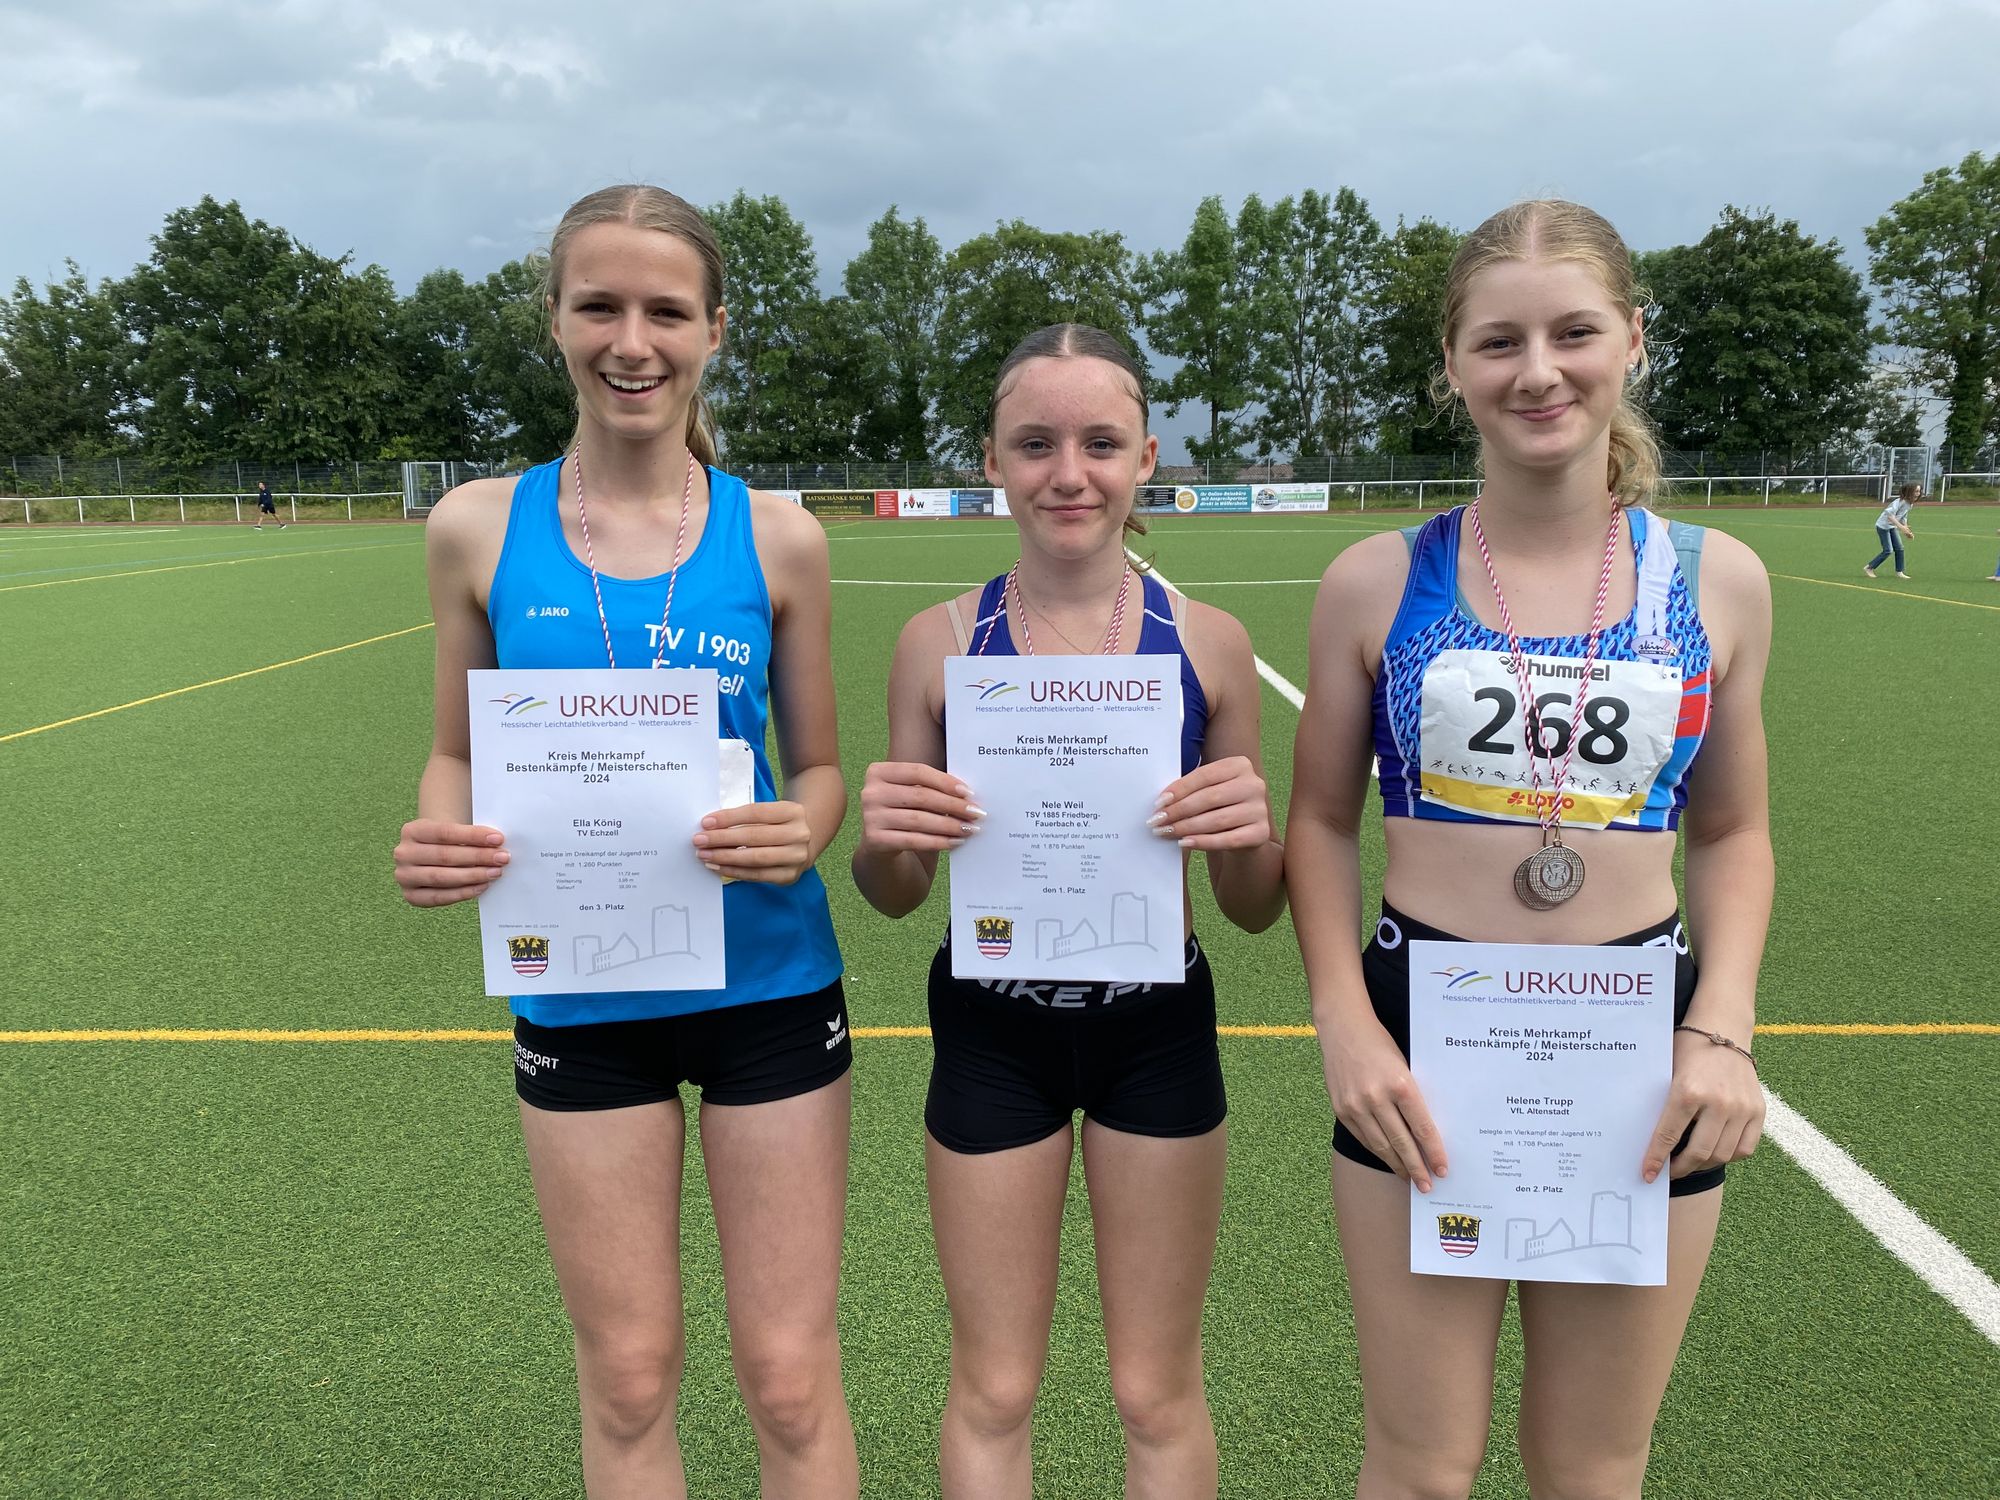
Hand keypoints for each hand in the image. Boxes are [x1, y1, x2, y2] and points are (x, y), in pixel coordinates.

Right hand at [394, 819, 507, 907]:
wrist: (428, 853)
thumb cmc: (447, 841)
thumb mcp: (452, 830)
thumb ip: (470, 836)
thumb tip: (498, 846)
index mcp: (411, 830)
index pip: (445, 832)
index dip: (473, 836)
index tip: (498, 839)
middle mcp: (403, 853)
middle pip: (444, 856)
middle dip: (477, 857)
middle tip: (502, 858)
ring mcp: (404, 876)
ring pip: (441, 878)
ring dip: (473, 876)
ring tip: (495, 872)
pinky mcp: (411, 896)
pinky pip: (439, 897)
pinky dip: (463, 893)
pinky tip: (481, 886)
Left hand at [693, 801, 816, 884]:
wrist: (805, 840)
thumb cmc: (777, 823)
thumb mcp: (770, 812)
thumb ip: (745, 816)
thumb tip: (711, 826)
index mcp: (793, 811)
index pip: (756, 813)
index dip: (729, 818)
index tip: (706, 822)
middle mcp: (799, 834)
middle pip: (754, 836)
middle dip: (722, 839)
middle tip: (699, 840)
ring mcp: (797, 857)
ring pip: (755, 858)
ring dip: (725, 857)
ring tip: (705, 855)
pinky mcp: (790, 876)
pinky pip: (757, 875)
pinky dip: (735, 871)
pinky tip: (719, 867)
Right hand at [858, 761, 980, 854]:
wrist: (880, 843)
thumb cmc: (903, 811)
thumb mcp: (910, 793)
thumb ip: (931, 787)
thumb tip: (968, 795)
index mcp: (878, 772)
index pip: (918, 771)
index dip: (945, 781)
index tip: (968, 792)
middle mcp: (870, 792)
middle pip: (921, 796)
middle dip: (953, 805)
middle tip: (976, 813)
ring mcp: (870, 817)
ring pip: (919, 819)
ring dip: (949, 825)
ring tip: (969, 828)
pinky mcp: (874, 840)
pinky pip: (913, 840)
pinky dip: (938, 841)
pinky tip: (955, 841)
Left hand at [1148, 756, 1271, 849]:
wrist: (1245, 831)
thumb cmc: (1220, 805)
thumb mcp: (1210, 789)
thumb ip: (1191, 789)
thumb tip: (1161, 803)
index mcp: (1240, 765)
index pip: (1204, 775)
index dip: (1179, 789)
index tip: (1158, 803)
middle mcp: (1254, 784)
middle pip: (1210, 798)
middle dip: (1179, 810)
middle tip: (1157, 821)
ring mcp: (1260, 809)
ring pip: (1217, 820)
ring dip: (1187, 827)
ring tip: (1166, 833)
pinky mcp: (1261, 832)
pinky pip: (1228, 839)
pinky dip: (1203, 842)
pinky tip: (1185, 843)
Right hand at [1320, 1016, 1447, 1192]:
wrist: (1343, 1028)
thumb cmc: (1380, 1044)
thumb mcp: (1405, 1067)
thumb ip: (1412, 1098)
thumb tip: (1426, 1133)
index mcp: (1400, 1085)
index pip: (1423, 1128)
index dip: (1434, 1153)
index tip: (1443, 1169)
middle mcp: (1377, 1097)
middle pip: (1402, 1143)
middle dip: (1417, 1168)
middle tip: (1428, 1185)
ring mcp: (1356, 1105)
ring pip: (1381, 1146)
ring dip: (1397, 1165)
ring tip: (1409, 1177)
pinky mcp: (1341, 1109)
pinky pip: (1363, 1138)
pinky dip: (1377, 1151)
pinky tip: (1388, 1159)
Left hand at [1642, 1026, 1764, 1182]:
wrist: (1722, 1029)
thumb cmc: (1687, 1050)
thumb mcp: (1667, 1073)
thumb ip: (1663, 1106)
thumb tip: (1648, 1142)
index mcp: (1688, 1091)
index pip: (1668, 1136)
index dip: (1656, 1160)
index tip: (1648, 1175)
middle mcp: (1718, 1102)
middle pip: (1699, 1153)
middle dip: (1680, 1168)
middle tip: (1669, 1171)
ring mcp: (1741, 1107)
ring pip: (1723, 1155)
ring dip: (1703, 1165)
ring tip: (1690, 1163)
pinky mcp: (1758, 1110)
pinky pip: (1745, 1148)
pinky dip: (1729, 1155)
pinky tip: (1714, 1151)